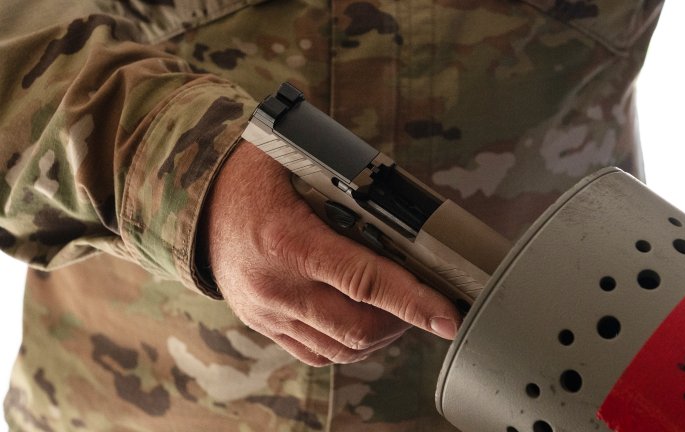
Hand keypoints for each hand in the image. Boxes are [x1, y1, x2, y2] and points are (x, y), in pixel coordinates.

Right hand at [199, 142, 460, 365]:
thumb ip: (347, 181)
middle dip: (404, 320)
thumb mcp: (295, 162)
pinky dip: (350, 346)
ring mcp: (268, 313)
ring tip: (399, 312)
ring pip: (341, 348)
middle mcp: (276, 286)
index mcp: (287, 240)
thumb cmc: (250, 176)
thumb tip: (407, 199)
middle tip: (426, 303)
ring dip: (380, 335)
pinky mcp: (264, 326)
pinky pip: (317, 354)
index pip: (363, 280)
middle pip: (358, 326)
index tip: (447, 316)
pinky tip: (365, 323)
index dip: (412, 301)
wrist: (194, 205)